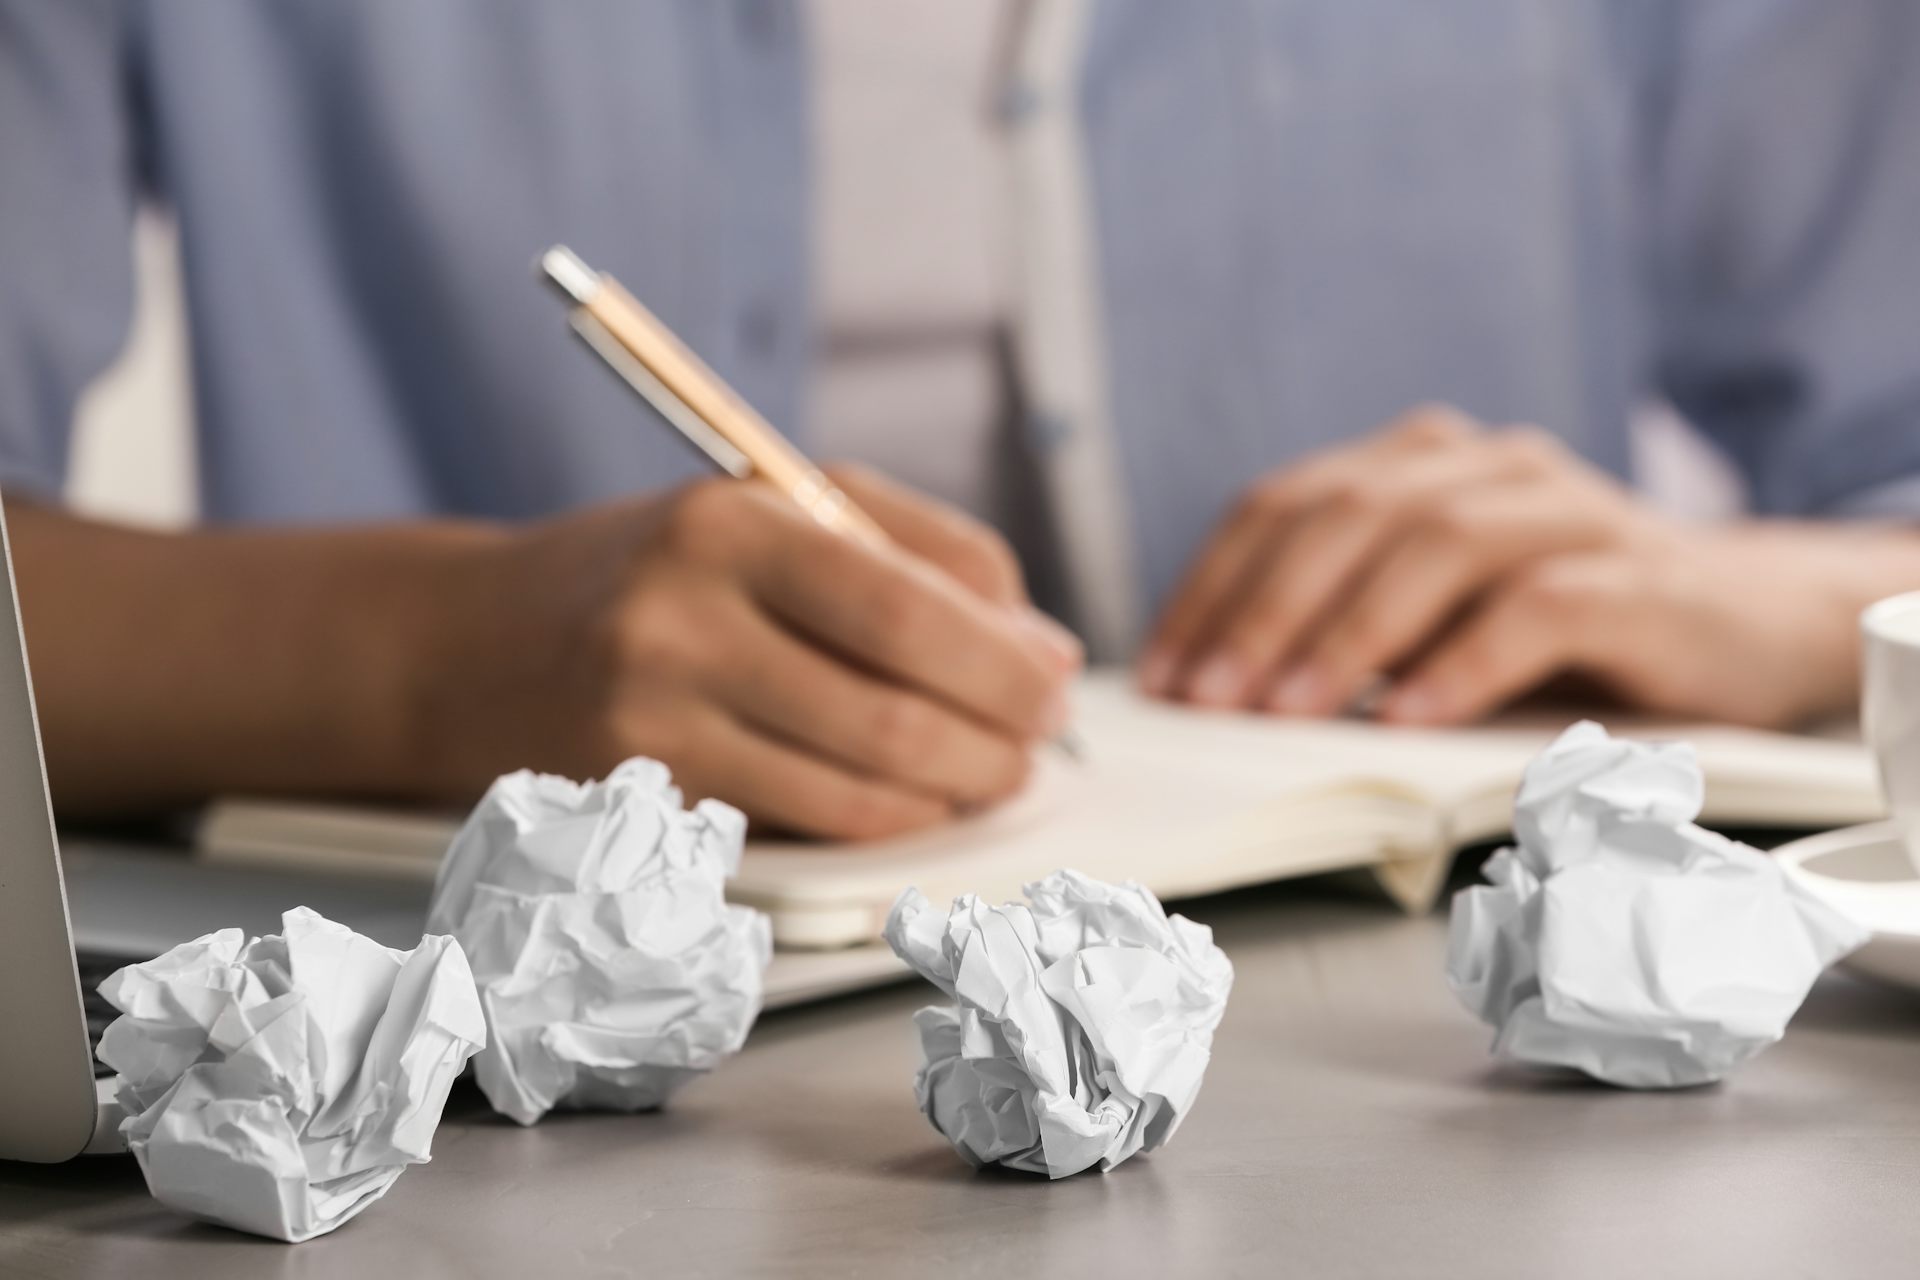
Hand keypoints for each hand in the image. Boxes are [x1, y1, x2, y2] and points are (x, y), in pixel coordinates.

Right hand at [416, 465, 1079, 838]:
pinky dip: (885, 825)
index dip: (1004, 663)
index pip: (908, 607)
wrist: (474, 644)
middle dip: (998, 741)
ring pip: (860, 790)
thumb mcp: (776, 509)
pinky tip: (912, 801)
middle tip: (1036, 744)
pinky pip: (806, 829)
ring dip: (954, 795)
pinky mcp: (645, 802)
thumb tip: (1043, 647)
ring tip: (989, 774)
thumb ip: (920, 554)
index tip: (1054, 684)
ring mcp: (654, 722)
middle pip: (895, 712)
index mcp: (733, 523)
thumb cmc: (658, 569)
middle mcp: (684, 620)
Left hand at [1138, 406, 1878, 728]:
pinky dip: (1462, 661)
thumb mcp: (1428, 616)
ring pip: (1435, 545)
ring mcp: (1564, 509)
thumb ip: (1340, 624)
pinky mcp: (1636, 575)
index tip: (1163, 677)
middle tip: (1210, 701)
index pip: (1283, 505)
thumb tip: (1213, 691)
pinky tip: (1407, 719)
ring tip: (1289, 712)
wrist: (1738, 622)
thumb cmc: (1552, 631)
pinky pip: (1537, 605)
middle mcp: (1481, 466)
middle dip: (1263, 612)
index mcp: (1413, 462)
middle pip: (1346, 515)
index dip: (1212, 588)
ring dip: (1350, 634)